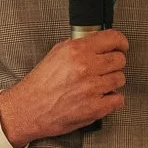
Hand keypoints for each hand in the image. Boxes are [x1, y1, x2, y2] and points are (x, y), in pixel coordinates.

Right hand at [0, 30, 127, 147]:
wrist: (27, 109)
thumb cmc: (39, 85)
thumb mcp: (55, 54)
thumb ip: (77, 46)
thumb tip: (96, 43)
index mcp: (76, 51)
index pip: (113, 39)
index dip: (121, 43)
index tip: (121, 47)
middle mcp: (85, 67)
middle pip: (120, 60)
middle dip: (114, 64)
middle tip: (105, 69)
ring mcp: (91, 88)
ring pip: (120, 79)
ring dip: (111, 83)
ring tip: (97, 85)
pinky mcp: (95, 108)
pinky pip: (118, 100)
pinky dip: (111, 100)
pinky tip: (100, 98)